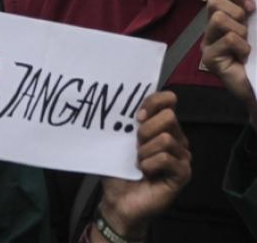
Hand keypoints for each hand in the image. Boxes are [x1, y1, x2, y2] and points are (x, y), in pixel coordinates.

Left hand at [98, 91, 190, 238]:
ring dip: (144, 152)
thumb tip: (124, 103)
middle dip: (145, 130)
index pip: (166, 100)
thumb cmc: (118, 170)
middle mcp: (175, 138)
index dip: (152, 103)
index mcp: (160, 126)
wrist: (119, 200)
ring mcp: (181, 156)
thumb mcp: (118, 142)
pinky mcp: (183, 173)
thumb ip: (125, 123)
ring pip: (166, 138)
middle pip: (169, 116)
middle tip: (135, 147)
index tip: (136, 117)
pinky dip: (150, 165)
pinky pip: (167, 158)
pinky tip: (145, 172)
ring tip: (139, 164)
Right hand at [201, 0, 255, 125]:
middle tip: (248, 28)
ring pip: (218, 18)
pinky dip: (242, 47)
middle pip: (214, 1)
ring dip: (240, 31)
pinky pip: (228, 39)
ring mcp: (209, 42)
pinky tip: (245, 58)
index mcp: (229, 14)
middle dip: (236, 11)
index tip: (252, 7)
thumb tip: (254, 2)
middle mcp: (214, 26)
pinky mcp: (210, 58)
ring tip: (247, 46)